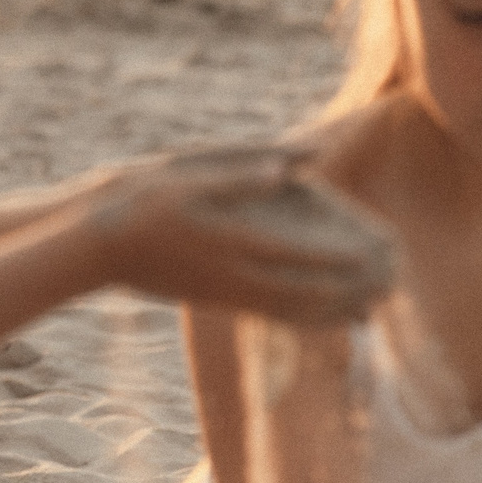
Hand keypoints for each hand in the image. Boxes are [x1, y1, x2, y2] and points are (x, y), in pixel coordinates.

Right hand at [87, 147, 395, 325]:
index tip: (375, 256)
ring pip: (288, 309)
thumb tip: (294, 166)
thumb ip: (241, 171)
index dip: (339, 259)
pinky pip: (267, 312)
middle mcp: (233, 274)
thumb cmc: (136, 201)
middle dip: (347, 291)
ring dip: (331, 311)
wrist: (94, 246)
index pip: (299, 255)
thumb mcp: (185, 174)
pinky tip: (318, 316)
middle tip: (387, 287)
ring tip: (367, 311)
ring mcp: (223, 291)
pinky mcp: (214, 298)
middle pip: (303, 292)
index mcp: (231, 240)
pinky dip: (300, 317)